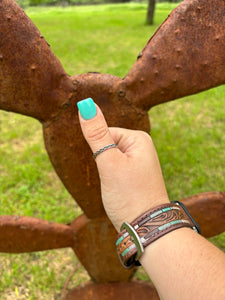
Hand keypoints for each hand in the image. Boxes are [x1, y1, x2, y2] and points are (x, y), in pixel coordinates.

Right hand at [77, 98, 168, 230]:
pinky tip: (120, 192)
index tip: (110, 172)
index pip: (105, 134)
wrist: (146, 228)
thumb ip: (96, 133)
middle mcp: (142, 147)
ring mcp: (140, 162)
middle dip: (103, 164)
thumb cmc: (128, 195)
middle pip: (107, 147)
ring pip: (110, 160)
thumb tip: (85, 104)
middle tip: (116, 183)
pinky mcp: (136, 175)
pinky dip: (112, 180)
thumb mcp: (108, 162)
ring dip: (107, 174)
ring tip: (119, 189)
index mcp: (139, 139)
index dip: (99, 154)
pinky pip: (116, 170)